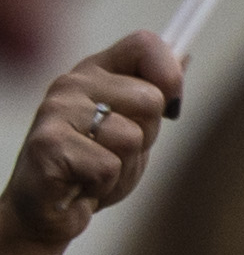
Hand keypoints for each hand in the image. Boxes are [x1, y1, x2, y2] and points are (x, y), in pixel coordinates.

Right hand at [1, 30, 183, 254]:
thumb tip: (184, 56)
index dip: (170, 73)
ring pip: (131, 137)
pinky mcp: (47, 145)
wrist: (50, 211)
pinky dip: (104, 184)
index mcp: (96, 73)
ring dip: (123, 165)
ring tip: (96, 169)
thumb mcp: (135, 129)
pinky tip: (82, 183)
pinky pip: (108, 166)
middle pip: (150, 99)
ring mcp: (55, 111)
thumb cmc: (93, 169)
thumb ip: (154, 94)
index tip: (170, 106)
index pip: (145, 44)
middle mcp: (72, 84)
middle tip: (114, 152)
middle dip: (145, 137)